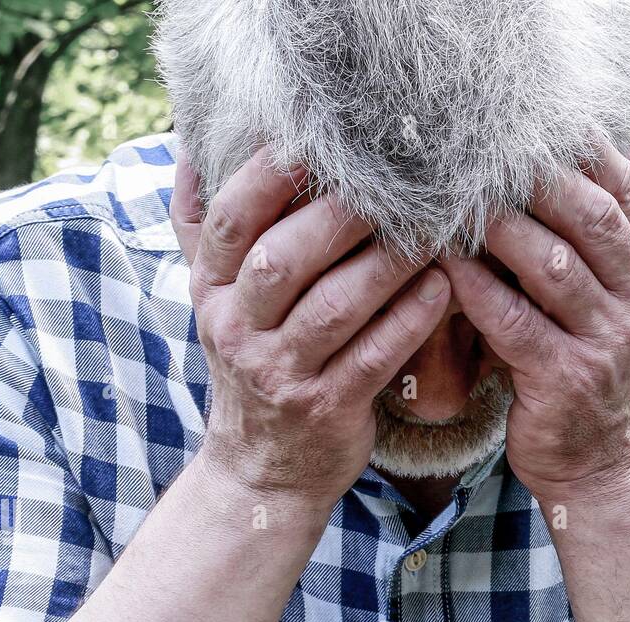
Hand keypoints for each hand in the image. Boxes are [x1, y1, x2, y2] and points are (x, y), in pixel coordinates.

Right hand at [172, 149, 451, 508]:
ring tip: (429, 229)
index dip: (267, 177)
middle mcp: (239, 332)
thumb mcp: (215, 304)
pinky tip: (440, 288)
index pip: (231, 223)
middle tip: (393, 182)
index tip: (311, 140)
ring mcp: (282, 375)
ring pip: (334, 306)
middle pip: (282, 259)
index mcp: (211, 294)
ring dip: (385, 263)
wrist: (261, 473)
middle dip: (337, 215)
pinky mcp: (327, 410)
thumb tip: (190, 147)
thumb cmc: (253, 369)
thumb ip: (204, 231)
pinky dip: (409, 320)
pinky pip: (373, 357)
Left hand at [442, 140, 629, 504]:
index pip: (623, 188)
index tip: (526, 117)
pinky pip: (514, 321)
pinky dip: (477, 289)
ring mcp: (604, 340)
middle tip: (479, 147)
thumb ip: (610, 234)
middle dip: (535, 175)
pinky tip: (445, 265)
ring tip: (453, 198)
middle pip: (589, 215)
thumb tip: (619, 150)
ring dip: (500, 226)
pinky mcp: (564, 379)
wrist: (597, 467)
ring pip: (552, 264)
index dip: (579, 147)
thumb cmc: (586, 372)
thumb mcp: (613, 301)